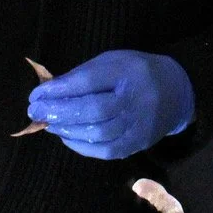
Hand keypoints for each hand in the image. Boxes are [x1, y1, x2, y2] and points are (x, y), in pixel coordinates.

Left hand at [26, 50, 194, 158]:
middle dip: (59, 112)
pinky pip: (107, 150)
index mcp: (127, 72)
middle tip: (36, 112)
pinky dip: (82, 146)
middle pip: (93, 110)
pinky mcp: (138, 142)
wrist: (175, 91)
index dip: (59, 90)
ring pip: (99, 133)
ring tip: (50, 124)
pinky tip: (67, 137)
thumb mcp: (112, 62)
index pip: (88, 82)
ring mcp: (139, 124)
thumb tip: (49, 91)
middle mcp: (135, 99)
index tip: (37, 95)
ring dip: (68, 130)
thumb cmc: (135, 72)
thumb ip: (83, 74)